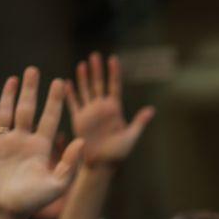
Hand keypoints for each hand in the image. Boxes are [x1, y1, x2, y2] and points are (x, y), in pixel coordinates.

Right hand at [0, 67, 84, 218]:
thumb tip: (80, 141)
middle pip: (27, 109)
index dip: (54, 101)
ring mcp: (1, 144)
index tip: (60, 82)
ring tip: (13, 79)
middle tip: (33, 70)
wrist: (3, 212)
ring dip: (7, 95)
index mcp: (40, 148)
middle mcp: (21, 141)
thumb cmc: (31, 202)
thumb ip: (69, 164)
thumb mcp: (56, 185)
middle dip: (31, 90)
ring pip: (4, 113)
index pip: (49, 118)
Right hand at [66, 52, 154, 166]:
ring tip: (82, 64)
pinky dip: (70, 94)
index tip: (113, 59)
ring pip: (86, 91)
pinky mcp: (79, 119)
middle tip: (95, 55)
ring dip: (83, 78)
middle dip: (97, 70)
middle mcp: (102, 108)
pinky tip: (66, 83)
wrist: (102, 164)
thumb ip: (139, 123)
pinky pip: (73, 104)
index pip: (114, 86)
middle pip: (99, 84)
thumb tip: (151, 110)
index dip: (113, 73)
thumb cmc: (118, 153)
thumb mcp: (131, 137)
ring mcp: (90, 112)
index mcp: (115, 109)